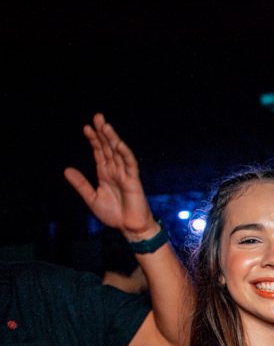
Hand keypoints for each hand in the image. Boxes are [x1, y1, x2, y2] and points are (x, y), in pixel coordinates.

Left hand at [64, 113, 158, 240]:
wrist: (129, 228)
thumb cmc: (114, 214)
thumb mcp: (92, 198)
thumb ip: (81, 184)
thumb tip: (67, 169)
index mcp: (105, 174)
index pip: (99, 152)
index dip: (94, 140)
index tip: (86, 128)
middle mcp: (115, 171)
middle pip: (109, 148)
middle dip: (103, 133)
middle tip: (97, 117)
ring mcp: (125, 174)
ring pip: (118, 152)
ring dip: (112, 138)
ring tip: (105, 125)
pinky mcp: (133, 181)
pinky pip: (130, 164)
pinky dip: (124, 153)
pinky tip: (118, 143)